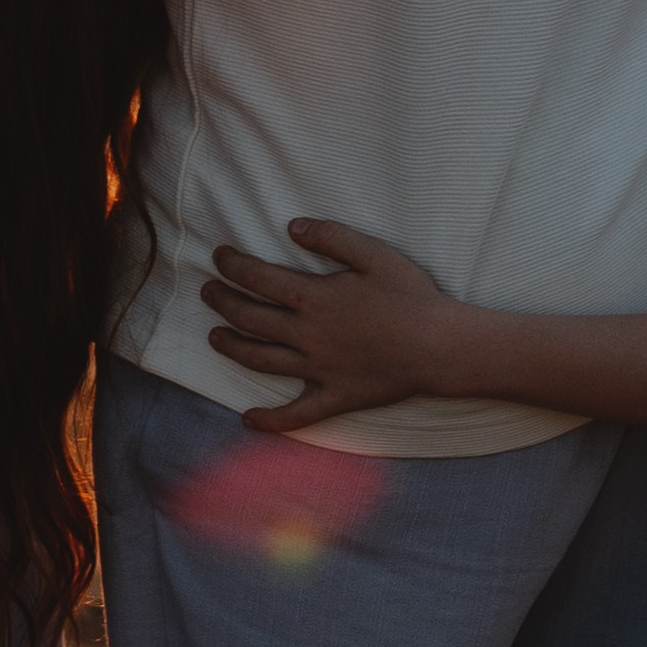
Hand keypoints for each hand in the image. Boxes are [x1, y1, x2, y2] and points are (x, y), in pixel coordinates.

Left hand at [202, 220, 461, 434]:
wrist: (439, 346)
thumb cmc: (410, 296)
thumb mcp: (373, 253)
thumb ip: (330, 237)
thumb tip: (292, 226)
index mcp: (314, 297)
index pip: (259, 279)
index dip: (233, 265)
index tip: (219, 256)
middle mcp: (307, 335)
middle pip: (251, 318)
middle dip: (223, 302)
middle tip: (207, 291)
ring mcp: (318, 369)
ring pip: (262, 359)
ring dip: (233, 347)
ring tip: (214, 337)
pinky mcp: (334, 397)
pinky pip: (296, 414)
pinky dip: (270, 420)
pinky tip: (248, 419)